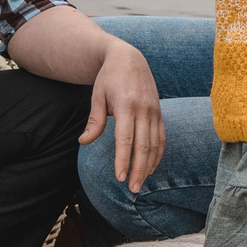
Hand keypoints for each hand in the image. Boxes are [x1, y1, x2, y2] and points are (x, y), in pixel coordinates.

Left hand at [80, 40, 164, 191]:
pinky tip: (151, 167)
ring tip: (141, 183)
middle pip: (143, 145)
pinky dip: (158, 154)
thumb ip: (95, 120)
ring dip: (149, 165)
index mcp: (127, 105)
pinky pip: (162, 137)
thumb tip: (84, 141)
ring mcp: (154, 111)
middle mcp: (144, 109)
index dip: (123, 160)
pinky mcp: (159, 113)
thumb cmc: (109, 77)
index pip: (126, 139)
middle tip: (133, 189)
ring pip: (155, 143)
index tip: (119, 177)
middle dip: (139, 169)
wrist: (129, 58)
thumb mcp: (97, 95)